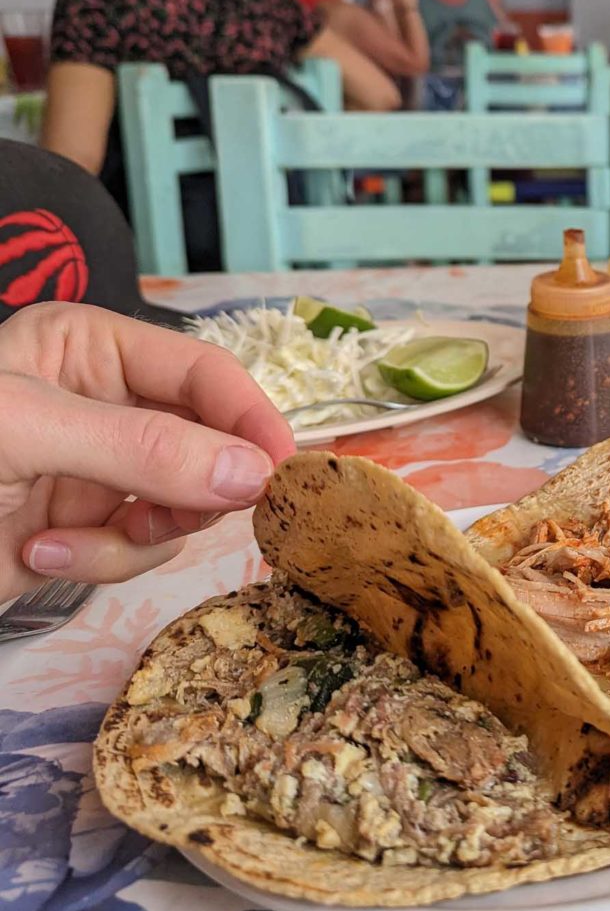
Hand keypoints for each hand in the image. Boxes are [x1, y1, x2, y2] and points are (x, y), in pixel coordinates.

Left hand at [0, 303, 294, 600]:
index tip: (281, 471)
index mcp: (89, 349)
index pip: (204, 372)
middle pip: (209, 442)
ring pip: (184, 504)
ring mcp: (98, 471)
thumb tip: (253, 475)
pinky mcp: (83, 530)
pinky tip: (36, 554)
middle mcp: (104, 405)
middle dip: (191, 485)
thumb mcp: (26, 435)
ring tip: (72, 538)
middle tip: (178, 515)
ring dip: (138, 532)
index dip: (248, 417)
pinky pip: (140, 547)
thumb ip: (143, 449)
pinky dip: (99, 560)